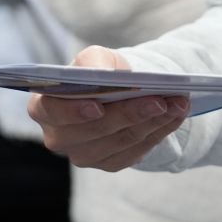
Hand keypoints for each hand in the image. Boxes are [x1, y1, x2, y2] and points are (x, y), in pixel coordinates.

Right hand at [28, 46, 191, 170]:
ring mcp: (84, 155)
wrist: (114, 92)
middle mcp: (59, 137)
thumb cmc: (98, 71)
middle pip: (96, 130)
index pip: (52, 112)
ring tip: (177, 103)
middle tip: (159, 100)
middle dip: (130, 114)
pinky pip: (137, 151)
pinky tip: (175, 115)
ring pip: (121, 141)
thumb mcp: (94, 58)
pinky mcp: (110, 163)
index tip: (97, 106)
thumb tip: (101, 75)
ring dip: (153, 122)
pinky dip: (159, 131)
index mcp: (44, 107)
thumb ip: (93, 61)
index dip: (73, 112)